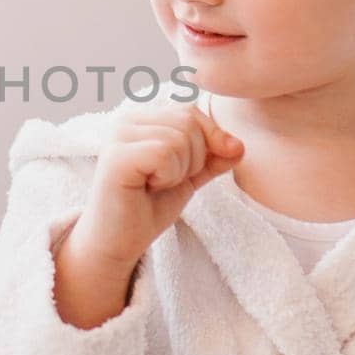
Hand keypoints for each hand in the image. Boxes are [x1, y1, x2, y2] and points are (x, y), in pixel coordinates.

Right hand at [62, 102, 244, 279]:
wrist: (120, 241)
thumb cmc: (148, 207)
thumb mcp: (189, 177)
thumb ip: (213, 158)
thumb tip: (239, 145)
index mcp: (142, 119)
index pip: (191, 113)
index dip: (207, 142)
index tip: (186, 173)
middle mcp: (126, 120)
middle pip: (189, 123)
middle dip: (193, 160)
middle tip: (165, 182)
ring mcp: (118, 136)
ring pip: (180, 139)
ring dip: (179, 172)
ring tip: (155, 185)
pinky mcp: (116, 156)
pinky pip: (165, 152)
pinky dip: (168, 176)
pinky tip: (148, 187)